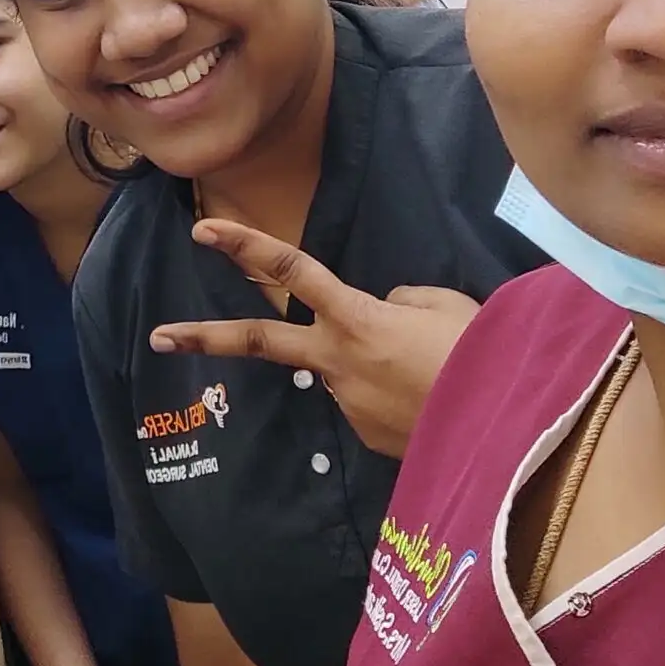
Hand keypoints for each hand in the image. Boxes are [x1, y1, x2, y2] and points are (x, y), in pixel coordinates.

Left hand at [150, 220, 479, 455]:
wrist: (507, 430)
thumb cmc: (481, 357)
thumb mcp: (443, 306)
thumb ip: (400, 299)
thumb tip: (383, 310)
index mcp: (356, 317)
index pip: (292, 269)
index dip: (245, 246)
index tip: (204, 230)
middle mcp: (336, 360)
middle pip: (259, 342)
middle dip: (205, 337)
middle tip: (158, 335)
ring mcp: (346, 402)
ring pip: (343, 369)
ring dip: (376, 365)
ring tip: (438, 372)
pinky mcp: (365, 435)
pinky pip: (372, 401)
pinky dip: (397, 394)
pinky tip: (435, 398)